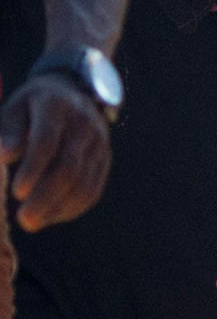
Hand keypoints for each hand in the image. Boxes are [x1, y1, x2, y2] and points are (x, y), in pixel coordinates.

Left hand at [0, 77, 109, 231]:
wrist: (72, 95)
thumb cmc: (31, 108)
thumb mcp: (14, 110)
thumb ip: (9, 133)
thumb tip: (4, 155)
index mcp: (56, 106)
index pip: (47, 142)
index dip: (33, 169)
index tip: (16, 193)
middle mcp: (84, 124)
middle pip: (69, 167)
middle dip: (46, 196)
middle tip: (24, 220)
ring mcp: (99, 143)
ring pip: (84, 182)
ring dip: (58, 207)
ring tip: (32, 223)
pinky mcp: (105, 160)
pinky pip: (93, 189)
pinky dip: (72, 208)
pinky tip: (50, 216)